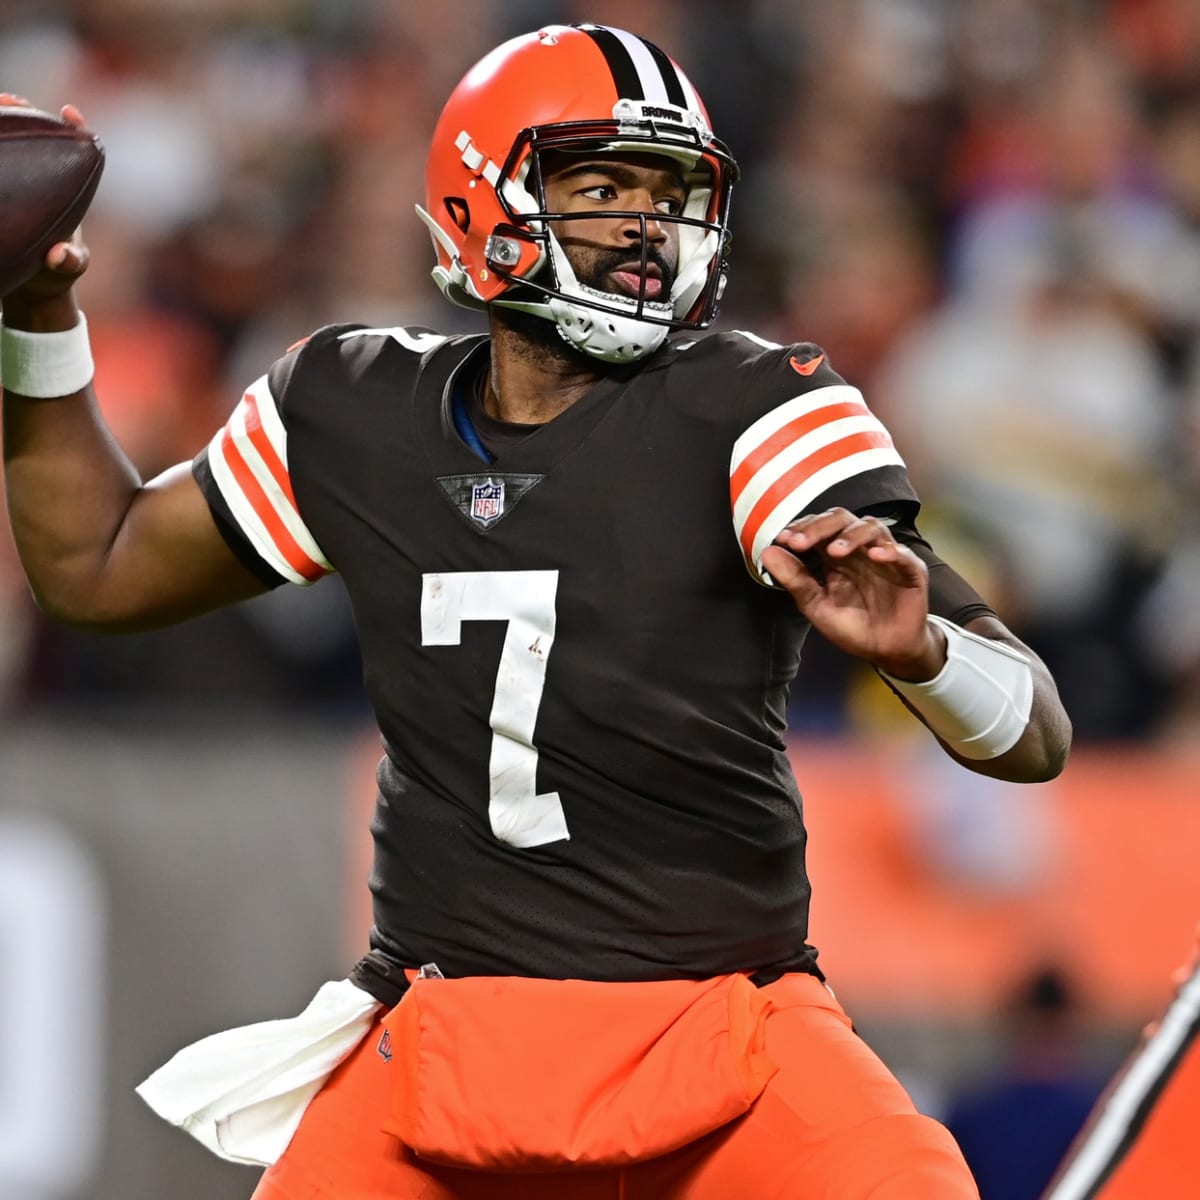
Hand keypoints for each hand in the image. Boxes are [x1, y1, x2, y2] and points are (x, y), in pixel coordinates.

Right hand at [0, 95, 90, 325]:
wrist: (30, 285)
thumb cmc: (56, 273)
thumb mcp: (68, 269)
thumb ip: (70, 263)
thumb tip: (59, 255)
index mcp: (68, 191)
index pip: (76, 152)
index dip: (74, 129)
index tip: (69, 113)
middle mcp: (44, 179)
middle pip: (39, 136)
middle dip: (27, 114)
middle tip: (16, 102)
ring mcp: (19, 181)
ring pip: (10, 142)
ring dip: (2, 120)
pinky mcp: (1, 186)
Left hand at [761, 508, 944, 679]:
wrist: (885, 651)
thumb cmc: (852, 625)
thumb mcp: (816, 605)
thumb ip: (794, 579)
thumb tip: (767, 552)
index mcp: (835, 554)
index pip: (818, 526)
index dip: (802, 528)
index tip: (783, 539)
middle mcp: (860, 549)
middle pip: (842, 519)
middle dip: (819, 526)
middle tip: (800, 541)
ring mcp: (886, 557)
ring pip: (872, 528)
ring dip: (852, 535)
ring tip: (834, 550)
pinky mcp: (911, 571)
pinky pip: (904, 554)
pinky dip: (890, 551)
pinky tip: (875, 556)